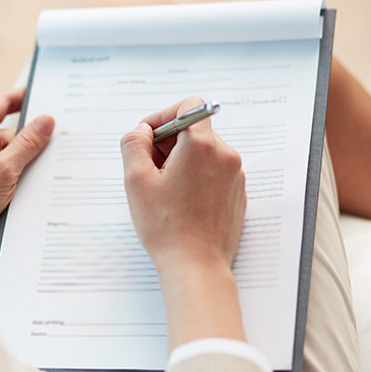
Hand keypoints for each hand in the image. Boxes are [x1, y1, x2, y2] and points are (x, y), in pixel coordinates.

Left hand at [0, 88, 54, 271]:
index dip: (23, 96)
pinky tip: (49, 186)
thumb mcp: (3, 169)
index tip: (46, 92)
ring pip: (18, 157)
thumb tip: (46, 120)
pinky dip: (29, 180)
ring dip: (36, 162)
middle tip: (70, 134)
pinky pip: (15, 177)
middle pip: (15, 132)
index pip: (2, 103)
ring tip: (65, 163)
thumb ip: (27, 144)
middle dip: (39, 135)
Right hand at [120, 97, 246, 348]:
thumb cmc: (165, 226)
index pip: (189, 106)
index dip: (163, 116)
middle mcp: (225, 154)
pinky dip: (194, 175)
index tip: (147, 137)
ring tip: (162, 188)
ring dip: (179, 159)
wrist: (196, 266)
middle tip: (147, 167)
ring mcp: (234, 175)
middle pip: (194, 129)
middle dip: (167, 141)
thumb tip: (141, 132)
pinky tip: (179, 200)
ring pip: (203, 150)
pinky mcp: (237, 193)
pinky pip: (213, 170)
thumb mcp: (136, 180)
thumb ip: (133, 143)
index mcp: (202, 145)